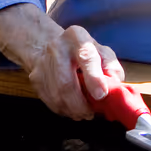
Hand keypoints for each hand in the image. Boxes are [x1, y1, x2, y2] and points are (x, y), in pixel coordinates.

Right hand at [0, 4, 124, 120]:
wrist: (50, 45)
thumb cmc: (82, 51)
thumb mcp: (101, 51)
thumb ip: (111, 67)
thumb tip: (114, 84)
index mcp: (77, 37)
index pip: (85, 56)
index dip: (94, 78)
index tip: (101, 95)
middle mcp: (56, 47)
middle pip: (66, 82)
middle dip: (80, 104)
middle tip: (91, 113)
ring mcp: (42, 63)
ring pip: (56, 95)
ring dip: (72, 110)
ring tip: (83, 114)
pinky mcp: (35, 78)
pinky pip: (49, 101)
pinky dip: (62, 110)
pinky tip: (71, 110)